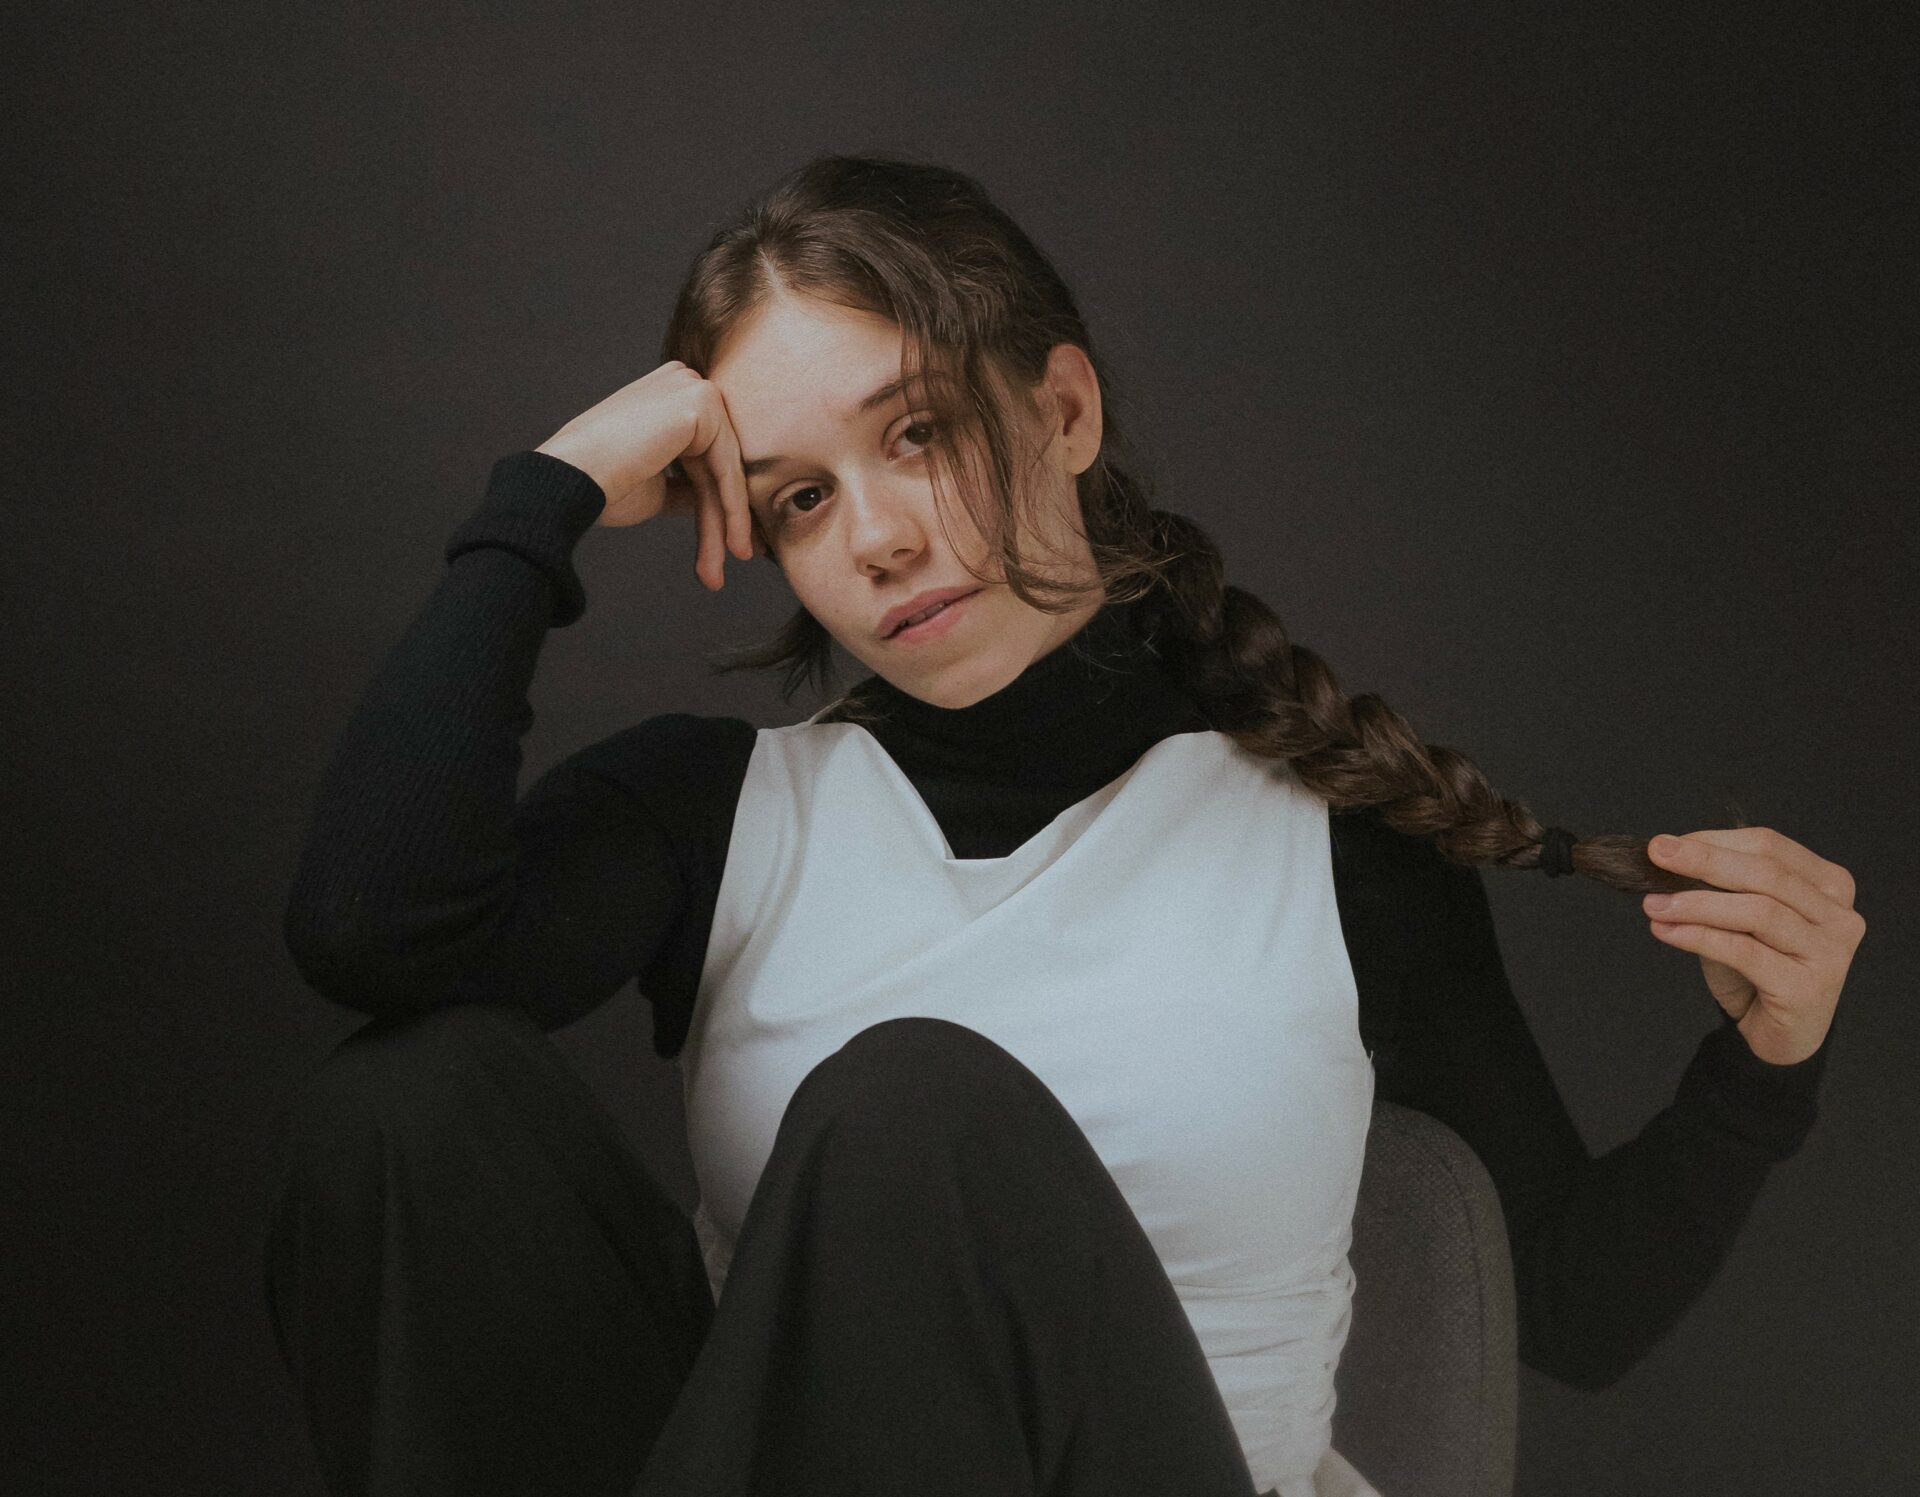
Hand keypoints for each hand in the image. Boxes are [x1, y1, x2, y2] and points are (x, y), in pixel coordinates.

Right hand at [535, 361, 762, 590]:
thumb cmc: (602, 483)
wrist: (572, 478)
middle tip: (740, 556)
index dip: (718, 503)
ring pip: (724, 468)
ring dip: (730, 521)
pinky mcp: (700, 402)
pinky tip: (736, 543)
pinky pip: (726, 466)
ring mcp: (693, 387)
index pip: (705, 456)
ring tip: (735, 559)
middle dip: (726, 516)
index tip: (731, 543)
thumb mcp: (656, 486)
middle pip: (717, 463)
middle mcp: (683, 381)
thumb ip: (688, 487)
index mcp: (668, 395)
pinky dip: (733, 507)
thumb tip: (716, 505)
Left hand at [1642, 827, 1863, 1065]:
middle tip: (1657, 855)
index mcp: (1829, 885)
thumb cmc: (1759, 970)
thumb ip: (1719, 889)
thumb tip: (1668, 858)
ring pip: (1758, 912)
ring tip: (1654, 904)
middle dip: (1704, 860)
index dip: (1714, 841)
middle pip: (1766, 873)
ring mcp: (1830, 952)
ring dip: (1697, 904)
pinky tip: (1667, 932)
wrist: (1780, 1034)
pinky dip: (1700, 937)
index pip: (1769, 846)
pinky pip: (1746, 952)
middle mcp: (1839, 915)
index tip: (1666, 845)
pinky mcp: (1808, 988)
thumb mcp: (1738, 919)